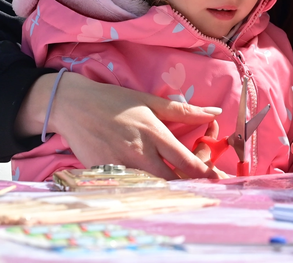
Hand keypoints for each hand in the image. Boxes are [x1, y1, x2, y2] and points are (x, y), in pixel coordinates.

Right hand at [17, 72, 221, 179]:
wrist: (73, 106)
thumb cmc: (114, 101)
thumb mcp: (149, 101)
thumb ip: (184, 111)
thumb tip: (215, 112)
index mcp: (154, 134)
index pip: (186, 161)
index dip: (206, 174)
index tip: (220, 181)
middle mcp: (140, 153)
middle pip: (172, 181)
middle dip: (189, 186)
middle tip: (201, 187)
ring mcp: (122, 167)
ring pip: (152, 188)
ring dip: (168, 191)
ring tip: (182, 192)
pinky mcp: (105, 175)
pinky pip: (130, 188)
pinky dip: (144, 191)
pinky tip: (152, 191)